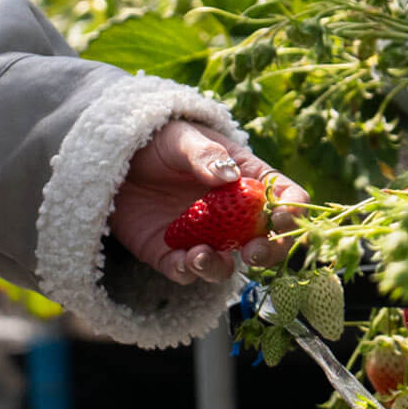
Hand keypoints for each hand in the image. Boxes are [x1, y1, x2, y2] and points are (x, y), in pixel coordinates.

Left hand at [110, 120, 308, 284]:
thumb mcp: (181, 137)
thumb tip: (228, 176)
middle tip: (254, 253)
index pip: (284, 197)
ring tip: (203, 256)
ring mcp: (202, 236)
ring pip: (225, 264)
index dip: (291, 210)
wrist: (116, 158)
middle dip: (267, 252)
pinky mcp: (170, 252)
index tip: (281, 219)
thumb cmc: (157, 139)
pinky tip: (183, 261)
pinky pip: (186, 271)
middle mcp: (230, 214)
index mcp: (246, 179)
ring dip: (220, 267)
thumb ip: (204, 155)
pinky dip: (188, 271)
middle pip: (265, 241)